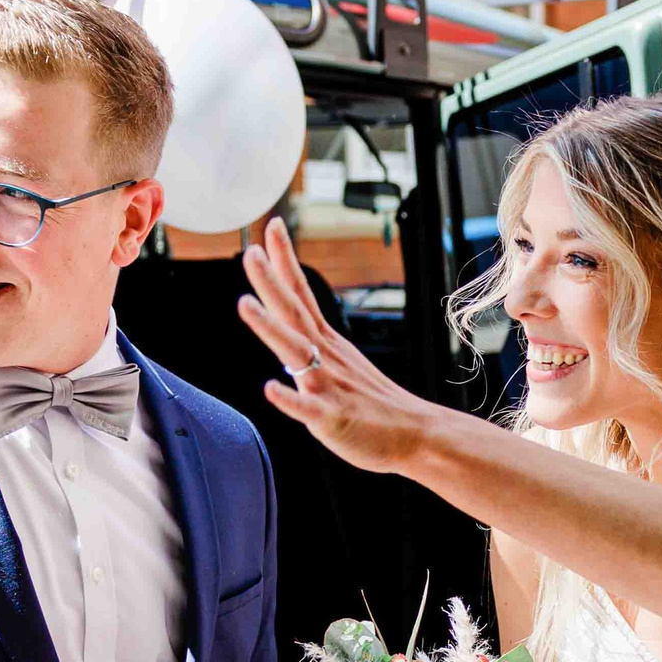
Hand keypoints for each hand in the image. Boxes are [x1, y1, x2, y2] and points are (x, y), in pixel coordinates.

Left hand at [235, 218, 450, 474]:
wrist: (416, 435)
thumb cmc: (376, 405)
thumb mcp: (342, 366)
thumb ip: (310, 348)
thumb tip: (283, 334)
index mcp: (327, 343)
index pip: (302, 293)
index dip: (285, 260)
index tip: (272, 226)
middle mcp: (327, 357)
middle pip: (294, 313)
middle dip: (270, 281)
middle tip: (250, 252)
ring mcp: (330, 386)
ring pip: (296, 352)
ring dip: (270, 328)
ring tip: (244, 305)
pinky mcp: (333, 418)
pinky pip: (309, 409)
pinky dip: (290, 398)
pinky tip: (270, 388)